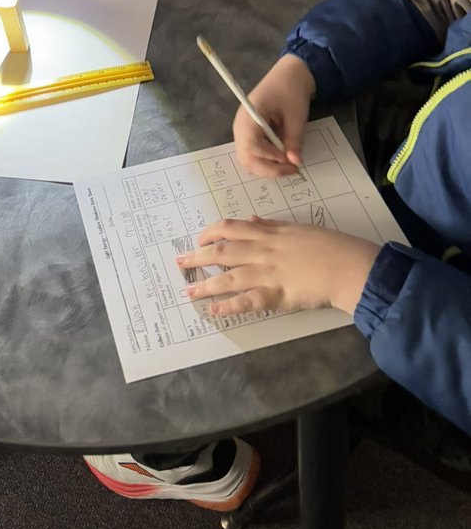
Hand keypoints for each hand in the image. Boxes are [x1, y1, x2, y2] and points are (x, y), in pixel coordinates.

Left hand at [177, 217, 381, 316]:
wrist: (347, 266)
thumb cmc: (328, 245)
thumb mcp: (297, 228)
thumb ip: (271, 225)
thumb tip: (252, 219)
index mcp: (267, 233)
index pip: (230, 228)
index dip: (209, 233)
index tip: (198, 239)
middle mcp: (262, 251)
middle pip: (221, 252)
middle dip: (197, 257)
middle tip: (180, 262)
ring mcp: (267, 273)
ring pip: (228, 278)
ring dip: (206, 284)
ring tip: (189, 290)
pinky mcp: (276, 295)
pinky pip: (247, 301)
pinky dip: (229, 306)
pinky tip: (214, 309)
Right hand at [232, 54, 314, 175]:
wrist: (290, 75)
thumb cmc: (291, 90)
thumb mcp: (296, 114)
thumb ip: (294, 138)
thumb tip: (295, 162)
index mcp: (249, 116)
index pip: (250, 144)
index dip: (269, 156)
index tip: (289, 159)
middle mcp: (241, 126)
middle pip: (246, 157)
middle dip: (268, 168)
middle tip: (292, 170)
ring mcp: (244, 131)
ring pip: (248, 160)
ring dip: (267, 168)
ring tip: (289, 166)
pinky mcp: (251, 135)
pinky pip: (254, 155)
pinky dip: (267, 162)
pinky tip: (283, 160)